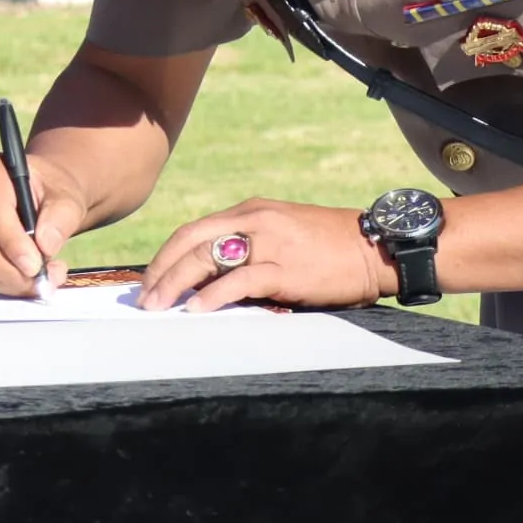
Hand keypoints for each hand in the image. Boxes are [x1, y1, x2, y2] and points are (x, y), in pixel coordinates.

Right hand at [0, 149, 90, 297]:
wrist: (44, 197)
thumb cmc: (52, 192)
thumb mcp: (66, 197)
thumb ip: (61, 217)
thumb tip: (46, 245)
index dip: (11, 242)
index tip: (34, 266)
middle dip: (10, 269)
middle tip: (40, 282)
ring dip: (10, 281)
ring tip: (44, 281)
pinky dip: (6, 284)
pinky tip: (30, 282)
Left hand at [136, 199, 394, 312]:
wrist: (378, 248)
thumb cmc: (332, 249)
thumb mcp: (283, 236)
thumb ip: (250, 249)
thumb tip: (212, 280)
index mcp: (251, 211)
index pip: (193, 231)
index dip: (165, 256)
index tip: (149, 281)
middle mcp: (254, 220)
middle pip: (190, 241)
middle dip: (160, 271)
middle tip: (144, 300)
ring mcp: (269, 242)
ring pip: (206, 258)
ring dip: (175, 285)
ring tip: (159, 308)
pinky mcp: (285, 268)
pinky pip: (238, 281)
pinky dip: (212, 296)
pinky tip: (196, 310)